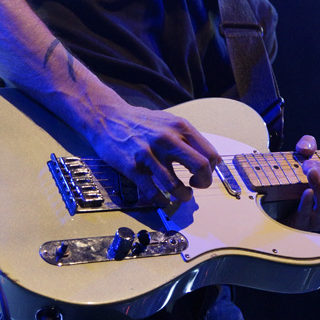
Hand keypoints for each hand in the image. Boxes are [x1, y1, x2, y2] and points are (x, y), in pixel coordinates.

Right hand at [84, 101, 221, 205]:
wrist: (107, 118)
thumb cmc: (140, 122)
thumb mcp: (169, 121)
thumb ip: (187, 137)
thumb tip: (210, 158)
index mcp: (180, 128)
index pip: (210, 154)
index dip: (211, 169)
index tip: (204, 173)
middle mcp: (168, 140)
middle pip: (200, 167)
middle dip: (204, 183)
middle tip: (197, 186)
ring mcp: (150, 155)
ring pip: (176, 186)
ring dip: (183, 196)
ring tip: (182, 195)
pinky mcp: (133, 168)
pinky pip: (153, 192)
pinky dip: (162, 201)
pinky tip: (163, 200)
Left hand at [288, 135, 319, 230]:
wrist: (273, 208)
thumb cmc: (292, 183)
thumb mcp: (301, 159)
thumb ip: (307, 145)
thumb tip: (306, 149)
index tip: (310, 162)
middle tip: (308, 166)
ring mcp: (316, 220)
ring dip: (319, 186)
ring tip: (309, 172)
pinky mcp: (301, 225)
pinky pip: (308, 215)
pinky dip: (308, 202)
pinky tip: (306, 192)